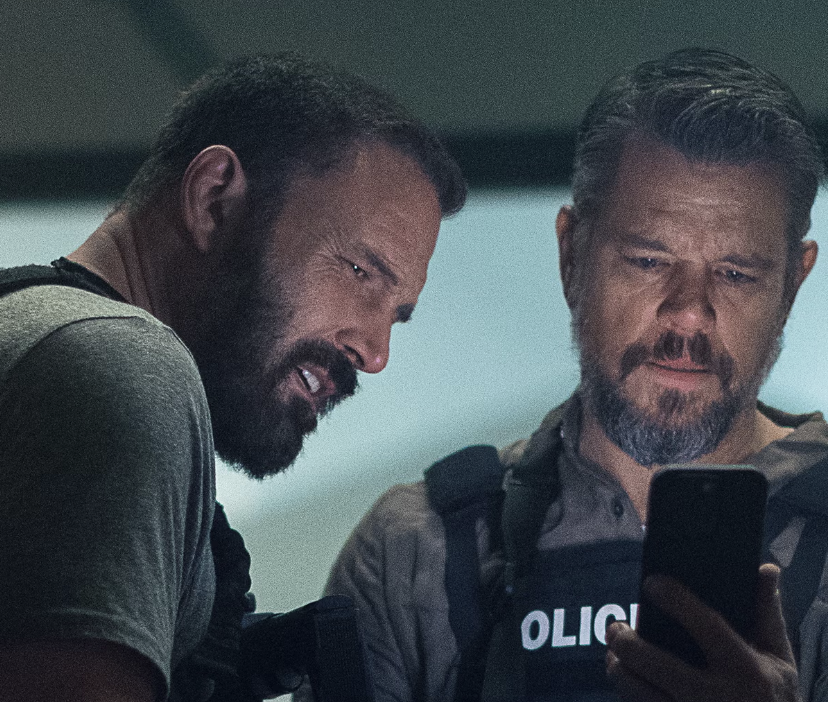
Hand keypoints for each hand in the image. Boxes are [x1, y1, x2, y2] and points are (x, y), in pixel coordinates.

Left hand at [605, 564, 799, 701]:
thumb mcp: (780, 661)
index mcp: (747, 670)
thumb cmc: (775, 700)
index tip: (652, 582)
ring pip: (642, 695)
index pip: (708, 627)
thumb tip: (765, 568)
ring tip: (614, 656)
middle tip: (616, 628)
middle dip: (629, 644)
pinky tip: (629, 681)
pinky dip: (631, 695)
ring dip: (621, 672)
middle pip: (660, 666)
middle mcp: (719, 697)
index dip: (677, 602)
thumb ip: (767, 614)